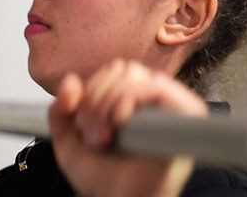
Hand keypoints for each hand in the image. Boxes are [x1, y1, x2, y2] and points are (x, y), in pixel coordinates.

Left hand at [49, 60, 207, 196]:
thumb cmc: (103, 178)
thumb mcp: (68, 140)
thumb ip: (61, 109)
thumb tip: (71, 80)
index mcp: (136, 101)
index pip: (115, 70)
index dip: (92, 89)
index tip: (82, 123)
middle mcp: (157, 102)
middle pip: (122, 68)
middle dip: (95, 99)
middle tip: (92, 134)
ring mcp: (172, 107)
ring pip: (133, 75)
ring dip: (105, 104)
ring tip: (103, 137)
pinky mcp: (185, 117)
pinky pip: (155, 87)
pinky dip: (127, 99)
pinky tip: (120, 123)